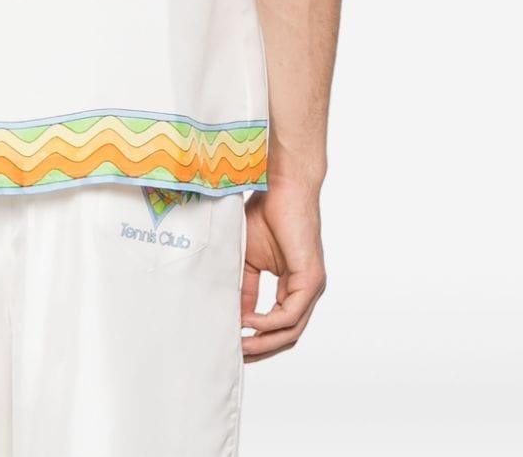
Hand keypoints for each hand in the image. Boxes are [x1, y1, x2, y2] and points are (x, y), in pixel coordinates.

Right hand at [240, 176, 326, 360]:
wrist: (282, 186)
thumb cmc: (266, 214)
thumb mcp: (249, 258)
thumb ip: (246, 287)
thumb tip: (235, 315)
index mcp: (294, 286)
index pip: (279, 326)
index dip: (256, 339)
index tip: (231, 345)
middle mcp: (307, 291)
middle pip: (287, 336)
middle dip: (260, 350)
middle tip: (234, 357)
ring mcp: (312, 287)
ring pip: (291, 331)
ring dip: (264, 342)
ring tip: (239, 344)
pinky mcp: (311, 279)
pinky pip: (291, 314)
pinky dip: (269, 323)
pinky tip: (249, 321)